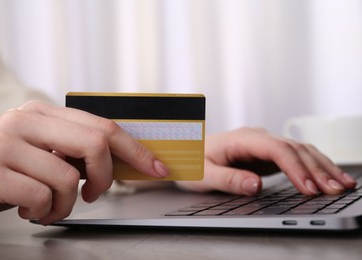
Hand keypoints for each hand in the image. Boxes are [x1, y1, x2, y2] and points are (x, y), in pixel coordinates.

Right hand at [0, 101, 168, 226]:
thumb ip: (76, 152)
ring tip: (47, 206)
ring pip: (69, 178)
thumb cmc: (6, 175)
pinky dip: (43, 212)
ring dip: (65, 203)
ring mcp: (6, 143)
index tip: (155, 167)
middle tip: (94, 193)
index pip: (103, 126)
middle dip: (105, 177)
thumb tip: (121, 160)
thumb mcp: (44, 156)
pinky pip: (43, 197)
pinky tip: (28, 209)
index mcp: (42, 113)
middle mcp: (24, 120)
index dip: (135, 149)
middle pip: (95, 143)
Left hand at [176, 127, 355, 195]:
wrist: (187, 153)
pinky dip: (314, 166)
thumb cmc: (192, 162)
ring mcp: (264, 143)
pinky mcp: (268, 152)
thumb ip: (228, 179)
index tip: (309, 188)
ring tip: (342, 184)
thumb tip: (255, 186)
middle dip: (317, 169)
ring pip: (300, 150)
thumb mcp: (203, 174)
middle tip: (335, 189)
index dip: (295, 168)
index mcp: (241, 139)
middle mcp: (256, 137)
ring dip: (321, 166)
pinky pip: (296, 156)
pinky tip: (327, 176)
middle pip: (293, 148)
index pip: (276, 149)